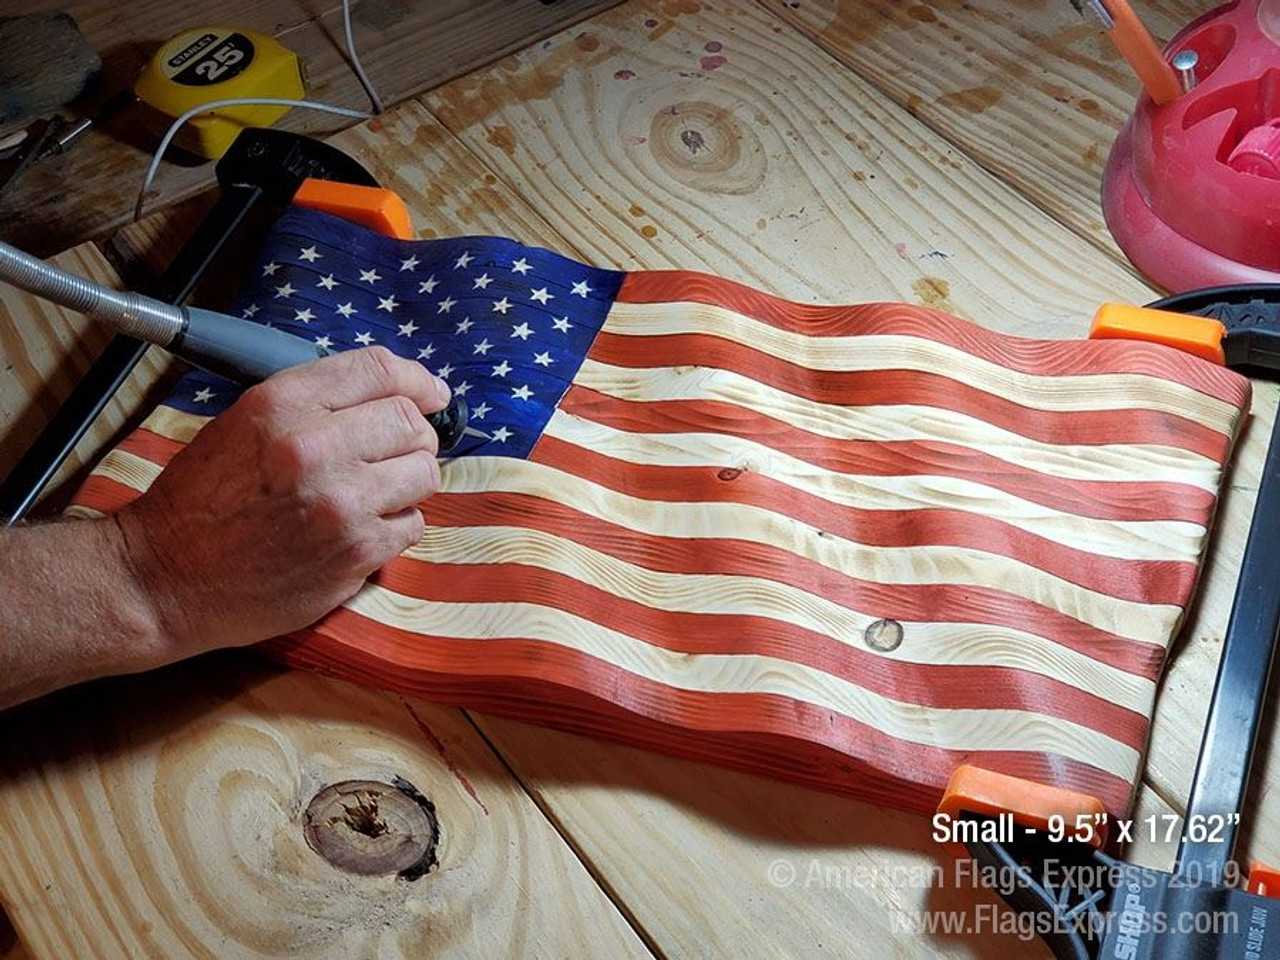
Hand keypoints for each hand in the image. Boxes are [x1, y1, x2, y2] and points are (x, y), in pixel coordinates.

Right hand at [116, 346, 448, 660]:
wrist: (168, 577)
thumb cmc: (205, 499)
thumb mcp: (245, 422)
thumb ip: (316, 402)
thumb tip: (399, 394)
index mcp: (282, 403)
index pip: (380, 370)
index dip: (417, 380)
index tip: (432, 395)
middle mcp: (314, 446)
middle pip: (412, 423)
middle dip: (413, 437)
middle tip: (395, 453)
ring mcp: (341, 502)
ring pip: (424, 473)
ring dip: (409, 481)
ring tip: (376, 492)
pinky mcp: (356, 552)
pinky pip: (413, 524)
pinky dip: (397, 525)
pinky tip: (362, 528)